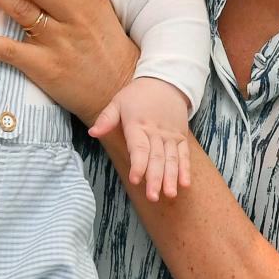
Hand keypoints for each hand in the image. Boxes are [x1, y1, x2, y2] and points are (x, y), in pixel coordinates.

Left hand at [88, 76, 191, 200]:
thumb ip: (106, 119)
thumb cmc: (136, 94)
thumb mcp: (117, 101)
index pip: (139, 147)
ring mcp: (170, 135)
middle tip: (152, 196)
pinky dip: (185, 169)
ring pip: (171, 159)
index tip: (135, 180)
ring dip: (171, 178)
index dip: (138, 164)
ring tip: (170, 194)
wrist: (164, 82)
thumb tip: (93, 133)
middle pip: (156, 157)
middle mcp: (156, 132)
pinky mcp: (180, 137)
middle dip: (155, 178)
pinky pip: (184, 155)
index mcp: (138, 124)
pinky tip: (185, 184)